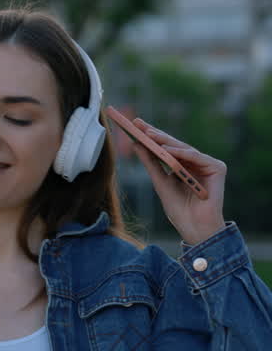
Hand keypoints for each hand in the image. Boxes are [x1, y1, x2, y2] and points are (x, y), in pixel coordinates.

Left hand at [130, 117, 226, 244]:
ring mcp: (207, 164)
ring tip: (148, 134)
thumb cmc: (178, 208)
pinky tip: (166, 150)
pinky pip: (196, 157)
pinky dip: (181, 154)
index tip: (134, 124)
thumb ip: (150, 163)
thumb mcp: (159, 182)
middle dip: (155, 133)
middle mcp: (196, 163)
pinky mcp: (217, 168)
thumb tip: (136, 143)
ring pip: (184, 149)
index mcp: (182, 165)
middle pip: (173, 145)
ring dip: (165, 141)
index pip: (165, 147)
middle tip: (138, 123)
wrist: (194, 227)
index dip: (150, 135)